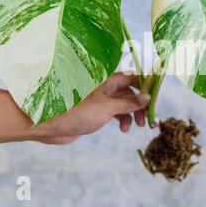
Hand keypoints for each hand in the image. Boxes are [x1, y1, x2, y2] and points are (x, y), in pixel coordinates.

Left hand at [32, 72, 149, 144]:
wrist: (50, 124)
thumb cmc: (75, 111)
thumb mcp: (107, 108)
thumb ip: (128, 103)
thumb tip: (147, 98)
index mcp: (108, 80)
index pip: (133, 77)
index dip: (145, 86)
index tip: (154, 97)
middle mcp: (106, 88)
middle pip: (131, 92)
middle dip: (140, 105)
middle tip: (147, 119)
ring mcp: (101, 100)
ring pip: (124, 104)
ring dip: (132, 114)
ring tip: (133, 127)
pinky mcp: (97, 112)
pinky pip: (116, 113)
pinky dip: (122, 120)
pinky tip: (122, 129)